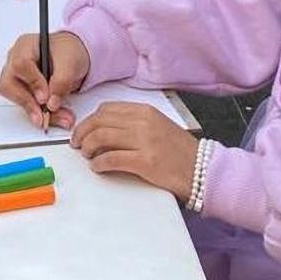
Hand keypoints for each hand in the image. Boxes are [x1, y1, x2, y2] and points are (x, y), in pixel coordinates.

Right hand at [0, 31, 90, 129]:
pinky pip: (25, 105)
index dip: (32, 83)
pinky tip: (55, 116)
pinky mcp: (23, 91)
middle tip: (43, 116)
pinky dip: (40, 113)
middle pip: (8, 84)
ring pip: (16, 98)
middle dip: (27, 103)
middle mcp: (15, 61)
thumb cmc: (70, 51)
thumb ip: (61, 81)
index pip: (20, 65)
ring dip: (36, 111)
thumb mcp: (71, 62)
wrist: (75, 57)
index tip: (45, 97)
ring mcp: (17, 77)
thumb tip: (51, 103)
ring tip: (56, 117)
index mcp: (25, 46)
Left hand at [70, 103, 199, 201]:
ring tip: (87, 156)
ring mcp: (144, 141)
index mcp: (146, 111)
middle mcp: (143, 122)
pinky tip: (97, 167)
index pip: (107, 109)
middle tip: (77, 144)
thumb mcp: (158, 127)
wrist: (203, 170)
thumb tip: (103, 129)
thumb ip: (134, 124)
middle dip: (82, 133)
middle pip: (99, 121)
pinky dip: (98, 163)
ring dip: (87, 147)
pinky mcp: (144, 161)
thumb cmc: (179, 151)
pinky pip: (111, 158)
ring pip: (101, 137)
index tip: (83, 130)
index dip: (89, 120)